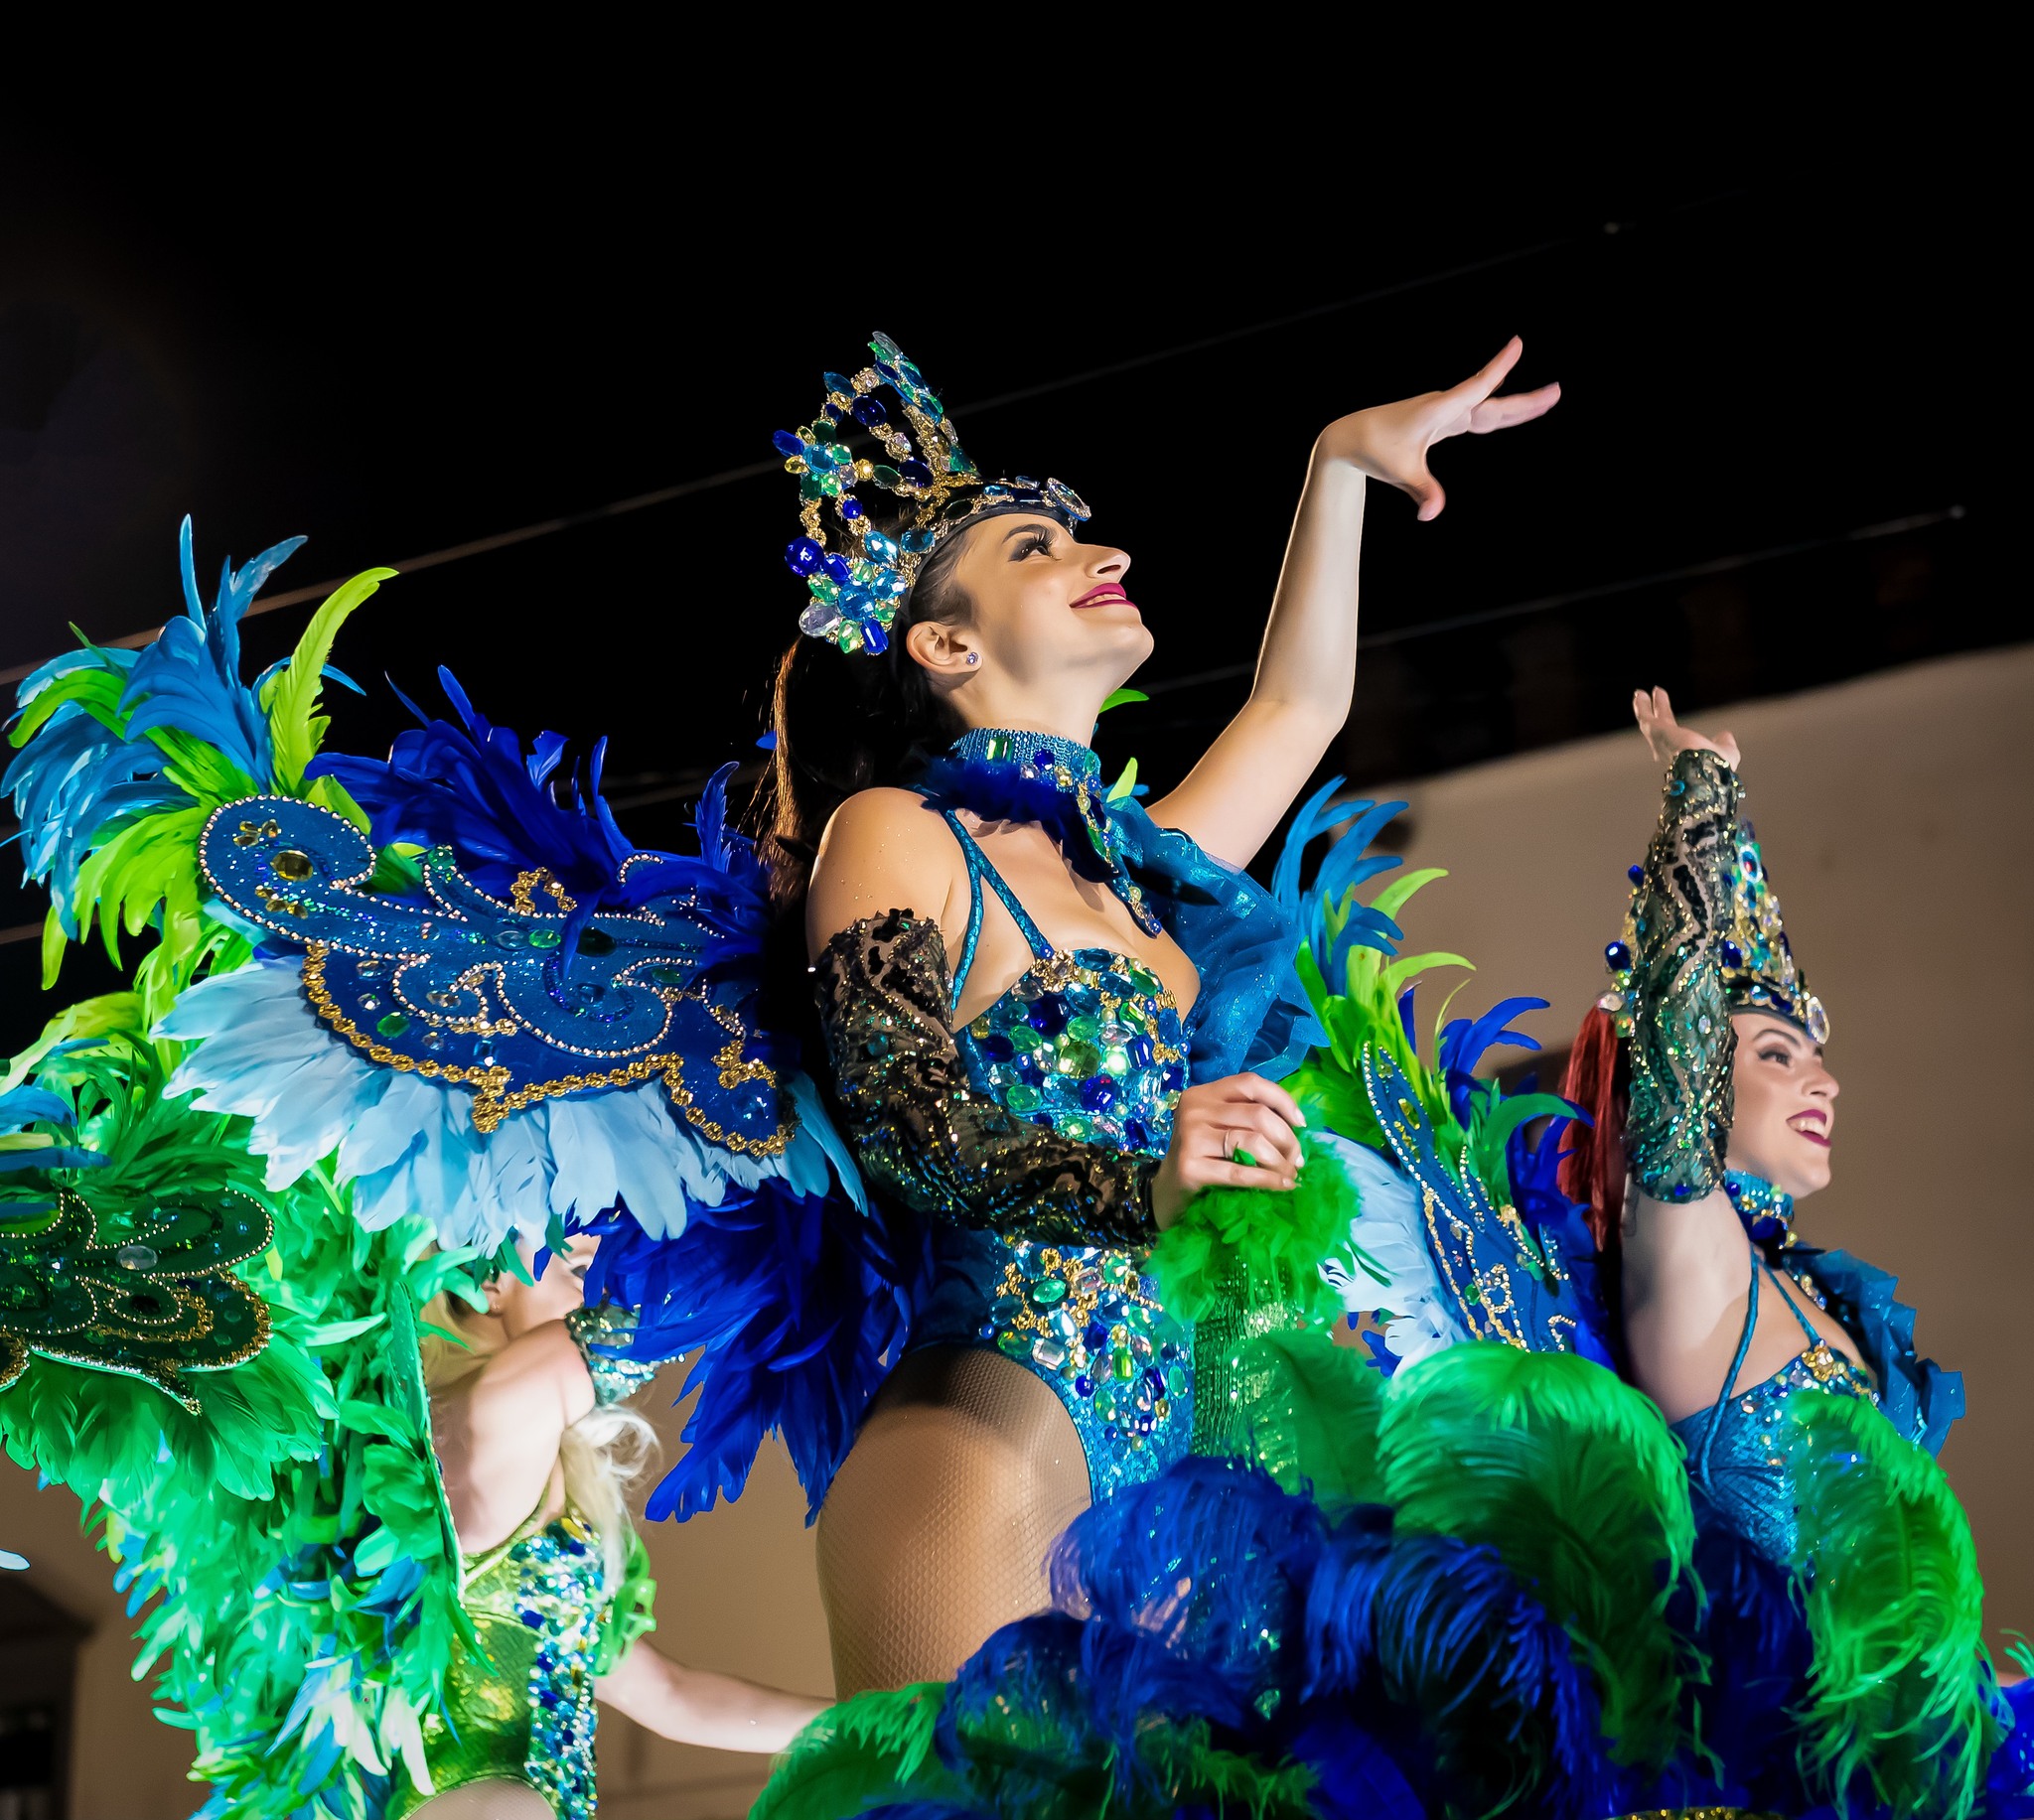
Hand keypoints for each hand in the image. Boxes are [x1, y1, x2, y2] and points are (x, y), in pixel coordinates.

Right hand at [1152, 1073, 1304, 1229]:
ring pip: (1252, 1141)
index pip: (1250, 1083)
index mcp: (1204, 1094)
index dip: (1282, 1100)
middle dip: (1287, 1138)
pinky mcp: (1190, 1166)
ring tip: (1291, 1174)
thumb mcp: (1219, 1128)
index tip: (1301, 1124)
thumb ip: (1247, 1119)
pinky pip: (1240, 1171)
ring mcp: (1190, 1136)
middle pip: (1257, 1114)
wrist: (1166, 1193)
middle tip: (1298, 1160)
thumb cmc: (1202, 1159)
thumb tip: (1296, 1126)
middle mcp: (1194, 1109)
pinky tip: (1283, 1185)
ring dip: (1280, 1161)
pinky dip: (1268, 1179)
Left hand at [1316, 337, 1559, 521]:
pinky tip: (1508, 407)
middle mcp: (1445, 406)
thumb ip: (1421, 491)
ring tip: (1547, 400)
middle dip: (1525, 400)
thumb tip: (1431, 515)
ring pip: (1488, 407)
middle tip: (1557, 391)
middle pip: (1493, 402)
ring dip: (1517, 406)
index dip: (1499, 367)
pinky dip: (1497, 412)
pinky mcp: (1442, 420)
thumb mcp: (1399, 473)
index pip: (1476, 387)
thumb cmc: (1373, 450)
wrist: (1351, 436)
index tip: (1518, 343)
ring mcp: (1445, 412)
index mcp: (1439, 410)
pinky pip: (1476, 414)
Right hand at [1632, 686, 1739, 770]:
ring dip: (1646, 707)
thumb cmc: (1716, 765)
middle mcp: (1668, 751)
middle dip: (1660, 711)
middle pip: (1663, 725)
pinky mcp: (1655, 731)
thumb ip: (1723, 743)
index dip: (1676, 729)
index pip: (1677, 739)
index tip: (1673, 721)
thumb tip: (1724, 735)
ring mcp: (1659, 741)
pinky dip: (1642, 706)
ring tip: (1640, 693)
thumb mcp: (1726, 752)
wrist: (1703, 768)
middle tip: (1657, 696)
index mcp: (1683, 758)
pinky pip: (1645, 716)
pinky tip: (1639, 694)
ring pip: (1650, 721)